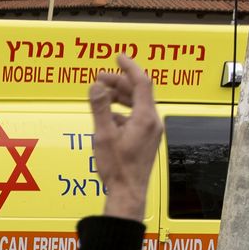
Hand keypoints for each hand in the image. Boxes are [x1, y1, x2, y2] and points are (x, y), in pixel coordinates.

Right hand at [87, 55, 162, 221]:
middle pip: (139, 93)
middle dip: (119, 82)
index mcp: (145, 118)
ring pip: (137, 105)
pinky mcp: (146, 140)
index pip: (142, 83)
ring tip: (101, 95)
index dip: (129, 67)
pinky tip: (106, 118)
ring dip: (120, 96)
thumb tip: (96, 86)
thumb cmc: (117, 167)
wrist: (128, 192)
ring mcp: (151, 132)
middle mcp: (152, 122)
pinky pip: (135, 117)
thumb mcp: (103, 135)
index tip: (118, 57)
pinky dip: (121, 111)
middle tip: (99, 78)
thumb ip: (100, 108)